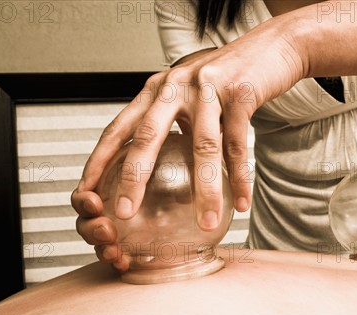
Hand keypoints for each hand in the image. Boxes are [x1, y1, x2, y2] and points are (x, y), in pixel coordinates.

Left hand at [73, 14, 305, 268]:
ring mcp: (208, 88)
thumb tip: (152, 166)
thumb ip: (169, 124)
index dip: (99, 160)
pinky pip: (238, 144)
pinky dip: (241, 177)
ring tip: (207, 222)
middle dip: (134, 178)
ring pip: (203, 146)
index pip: (119, 128)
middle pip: (148, 136)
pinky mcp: (240, 93)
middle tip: (124, 212)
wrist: (269, 48)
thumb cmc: (225, 78)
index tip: (87, 191)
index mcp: (156, 91)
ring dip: (206, 190)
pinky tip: (241, 203)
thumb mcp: (187, 97)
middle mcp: (175, 86)